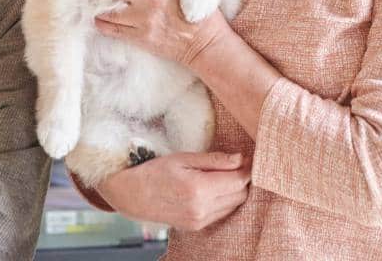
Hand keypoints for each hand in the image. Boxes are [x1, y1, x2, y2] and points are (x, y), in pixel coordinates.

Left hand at [72, 0, 230, 69]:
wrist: (206, 46)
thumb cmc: (202, 12)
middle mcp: (150, 1)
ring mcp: (143, 22)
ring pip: (110, 12)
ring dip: (96, 6)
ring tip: (83, 0)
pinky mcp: (141, 39)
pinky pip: (115, 31)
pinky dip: (103, 25)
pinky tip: (97, 20)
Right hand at [96, 151, 250, 230]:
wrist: (133, 196)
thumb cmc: (155, 171)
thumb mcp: (182, 158)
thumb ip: (213, 160)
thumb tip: (239, 159)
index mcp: (198, 188)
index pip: (237, 180)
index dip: (246, 167)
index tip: (248, 156)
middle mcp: (202, 208)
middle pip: (239, 194)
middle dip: (242, 178)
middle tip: (238, 163)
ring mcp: (200, 220)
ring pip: (233, 205)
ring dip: (235, 190)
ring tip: (226, 174)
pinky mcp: (197, 226)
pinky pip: (222, 213)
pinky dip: (225, 200)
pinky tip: (215, 187)